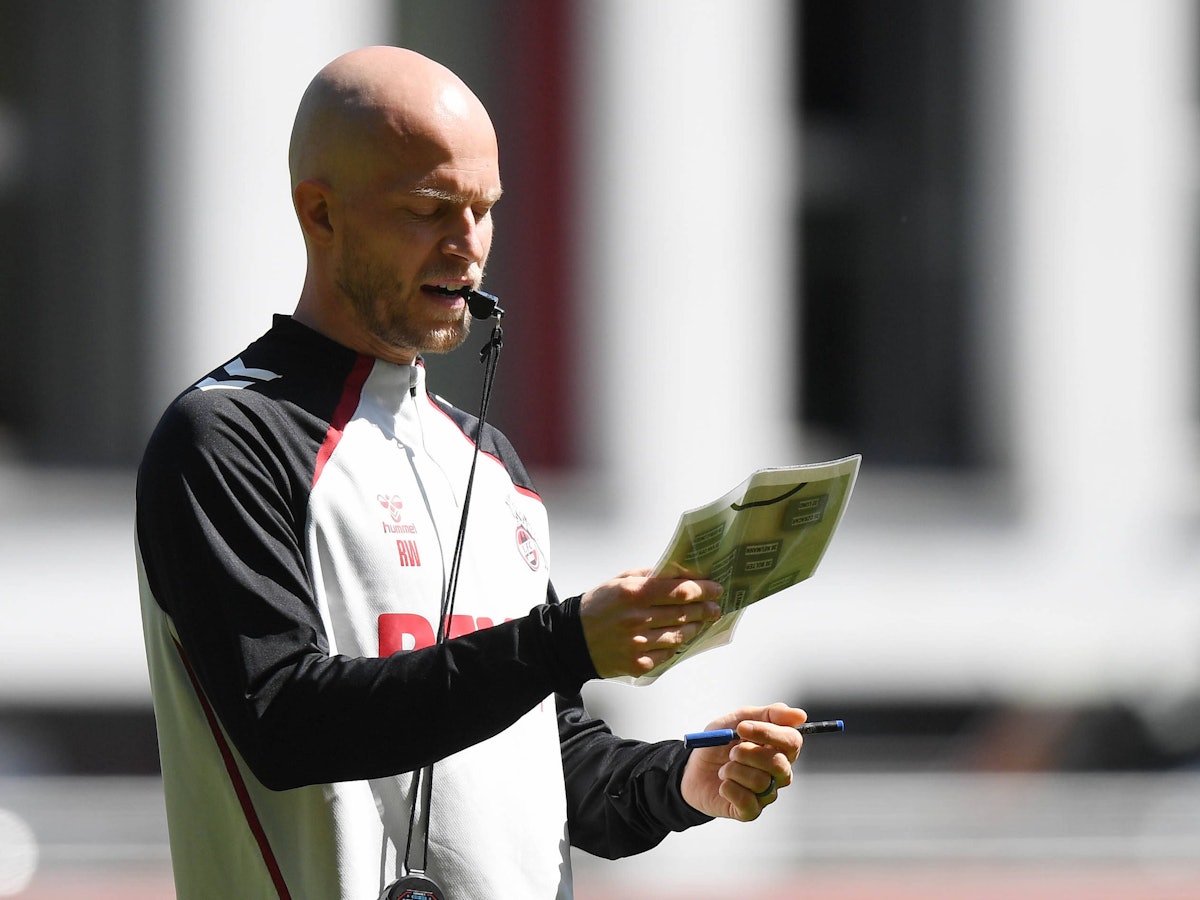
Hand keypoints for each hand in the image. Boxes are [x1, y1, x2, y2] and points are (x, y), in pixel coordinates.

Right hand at [579, 569, 723, 677]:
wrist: (570, 640)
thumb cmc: (597, 606)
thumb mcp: (618, 581)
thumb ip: (648, 576)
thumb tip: (678, 573)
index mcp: (633, 593)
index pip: (679, 590)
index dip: (703, 589)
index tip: (716, 588)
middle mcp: (637, 619)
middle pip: (684, 613)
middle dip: (705, 609)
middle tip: (716, 606)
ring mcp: (638, 644)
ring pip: (680, 635)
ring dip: (695, 627)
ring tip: (701, 621)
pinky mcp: (638, 664)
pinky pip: (667, 653)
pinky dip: (676, 645)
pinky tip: (679, 638)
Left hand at [680, 703, 806, 820]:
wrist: (692, 769)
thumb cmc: (719, 743)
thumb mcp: (738, 720)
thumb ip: (769, 714)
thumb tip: (800, 715)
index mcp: (780, 748)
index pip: (792, 741)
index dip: (768, 733)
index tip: (741, 727)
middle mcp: (779, 773)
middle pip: (779, 764)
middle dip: (748, 753)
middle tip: (731, 751)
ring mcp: (766, 793)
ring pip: (761, 782)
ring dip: (734, 771)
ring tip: (724, 769)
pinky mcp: (751, 811)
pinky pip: (747, 802)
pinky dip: (729, 789)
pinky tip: (722, 785)